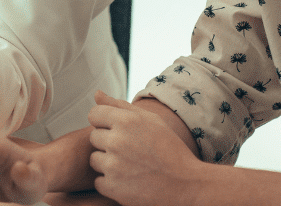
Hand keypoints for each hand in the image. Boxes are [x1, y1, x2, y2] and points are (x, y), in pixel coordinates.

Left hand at [87, 91, 201, 205]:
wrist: (186, 185)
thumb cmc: (168, 148)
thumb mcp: (150, 120)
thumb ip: (119, 105)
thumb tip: (96, 93)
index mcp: (126, 121)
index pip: (94, 114)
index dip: (105, 122)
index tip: (118, 131)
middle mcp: (117, 141)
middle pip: (94, 137)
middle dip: (108, 143)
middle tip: (131, 151)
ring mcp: (113, 166)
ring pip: (94, 160)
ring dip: (108, 164)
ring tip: (131, 166)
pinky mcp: (112, 187)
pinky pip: (98, 182)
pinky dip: (111, 183)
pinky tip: (129, 181)